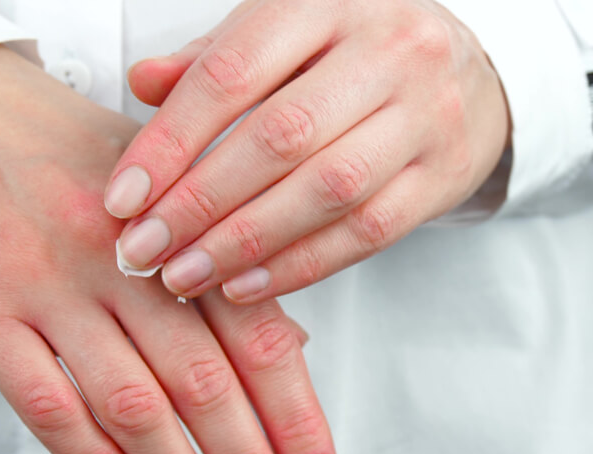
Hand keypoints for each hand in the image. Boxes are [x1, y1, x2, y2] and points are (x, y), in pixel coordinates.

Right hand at [0, 46, 337, 453]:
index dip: (293, 414)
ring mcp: (47, 286)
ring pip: (133, 404)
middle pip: (203, 382)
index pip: (254, 331)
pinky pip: (48, 405)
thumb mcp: (153, 178)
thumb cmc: (53, 146)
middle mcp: (118, 257)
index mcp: (172, 220)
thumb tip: (286, 344)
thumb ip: (215, 258)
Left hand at [105, 0, 509, 301]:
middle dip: (200, 203)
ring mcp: (425, 112)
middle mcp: (385, 49)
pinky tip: (245, 285)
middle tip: (144, 252)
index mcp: (324, 2)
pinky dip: (299, 265)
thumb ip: (212, 60)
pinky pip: (368, 231)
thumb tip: (142, 84)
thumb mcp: (281, 34)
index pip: (232, 73)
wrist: (469, 70)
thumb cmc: (349, 53)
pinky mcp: (445, 173)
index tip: (123, 199)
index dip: (170, 141)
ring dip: (244, 243)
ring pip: (326, 190)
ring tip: (184, 277)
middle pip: (278, 138)